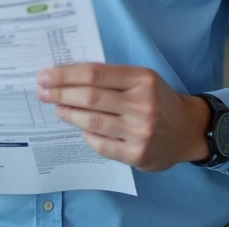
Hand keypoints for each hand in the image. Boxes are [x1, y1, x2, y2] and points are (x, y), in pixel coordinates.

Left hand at [36, 63, 211, 172]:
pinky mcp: (137, 155)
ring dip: (68, 114)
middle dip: (60, 93)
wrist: (187, 129)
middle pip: (90, 97)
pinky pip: (100, 144)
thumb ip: (111, 77)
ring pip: (92, 122)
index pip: (95, 74)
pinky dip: (85, 135)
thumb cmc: (157, 99)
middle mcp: (142, 104)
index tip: (45, 75)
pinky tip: (79, 127)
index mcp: (142, 79)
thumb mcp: (141, 79)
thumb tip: (68, 77)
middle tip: (41, 91)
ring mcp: (140, 131)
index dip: (65, 75)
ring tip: (57, 108)